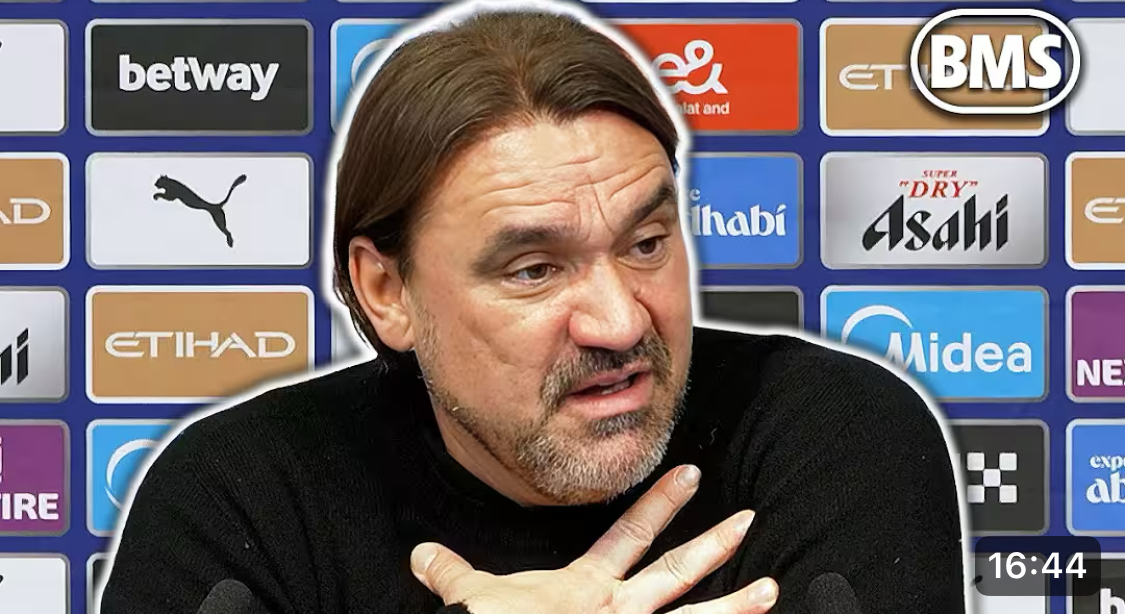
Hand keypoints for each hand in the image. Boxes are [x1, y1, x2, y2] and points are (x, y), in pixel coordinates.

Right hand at [410, 465, 777, 613]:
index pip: (629, 534)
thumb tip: (424, 555)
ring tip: (773, 590)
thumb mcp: (474, 600)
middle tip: (747, 520)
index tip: (688, 477)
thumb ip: (455, 574)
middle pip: (673, 569)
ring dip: (735, 608)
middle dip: (712, 544)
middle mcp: (615, 611)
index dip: (659, 504)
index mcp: (583, 588)